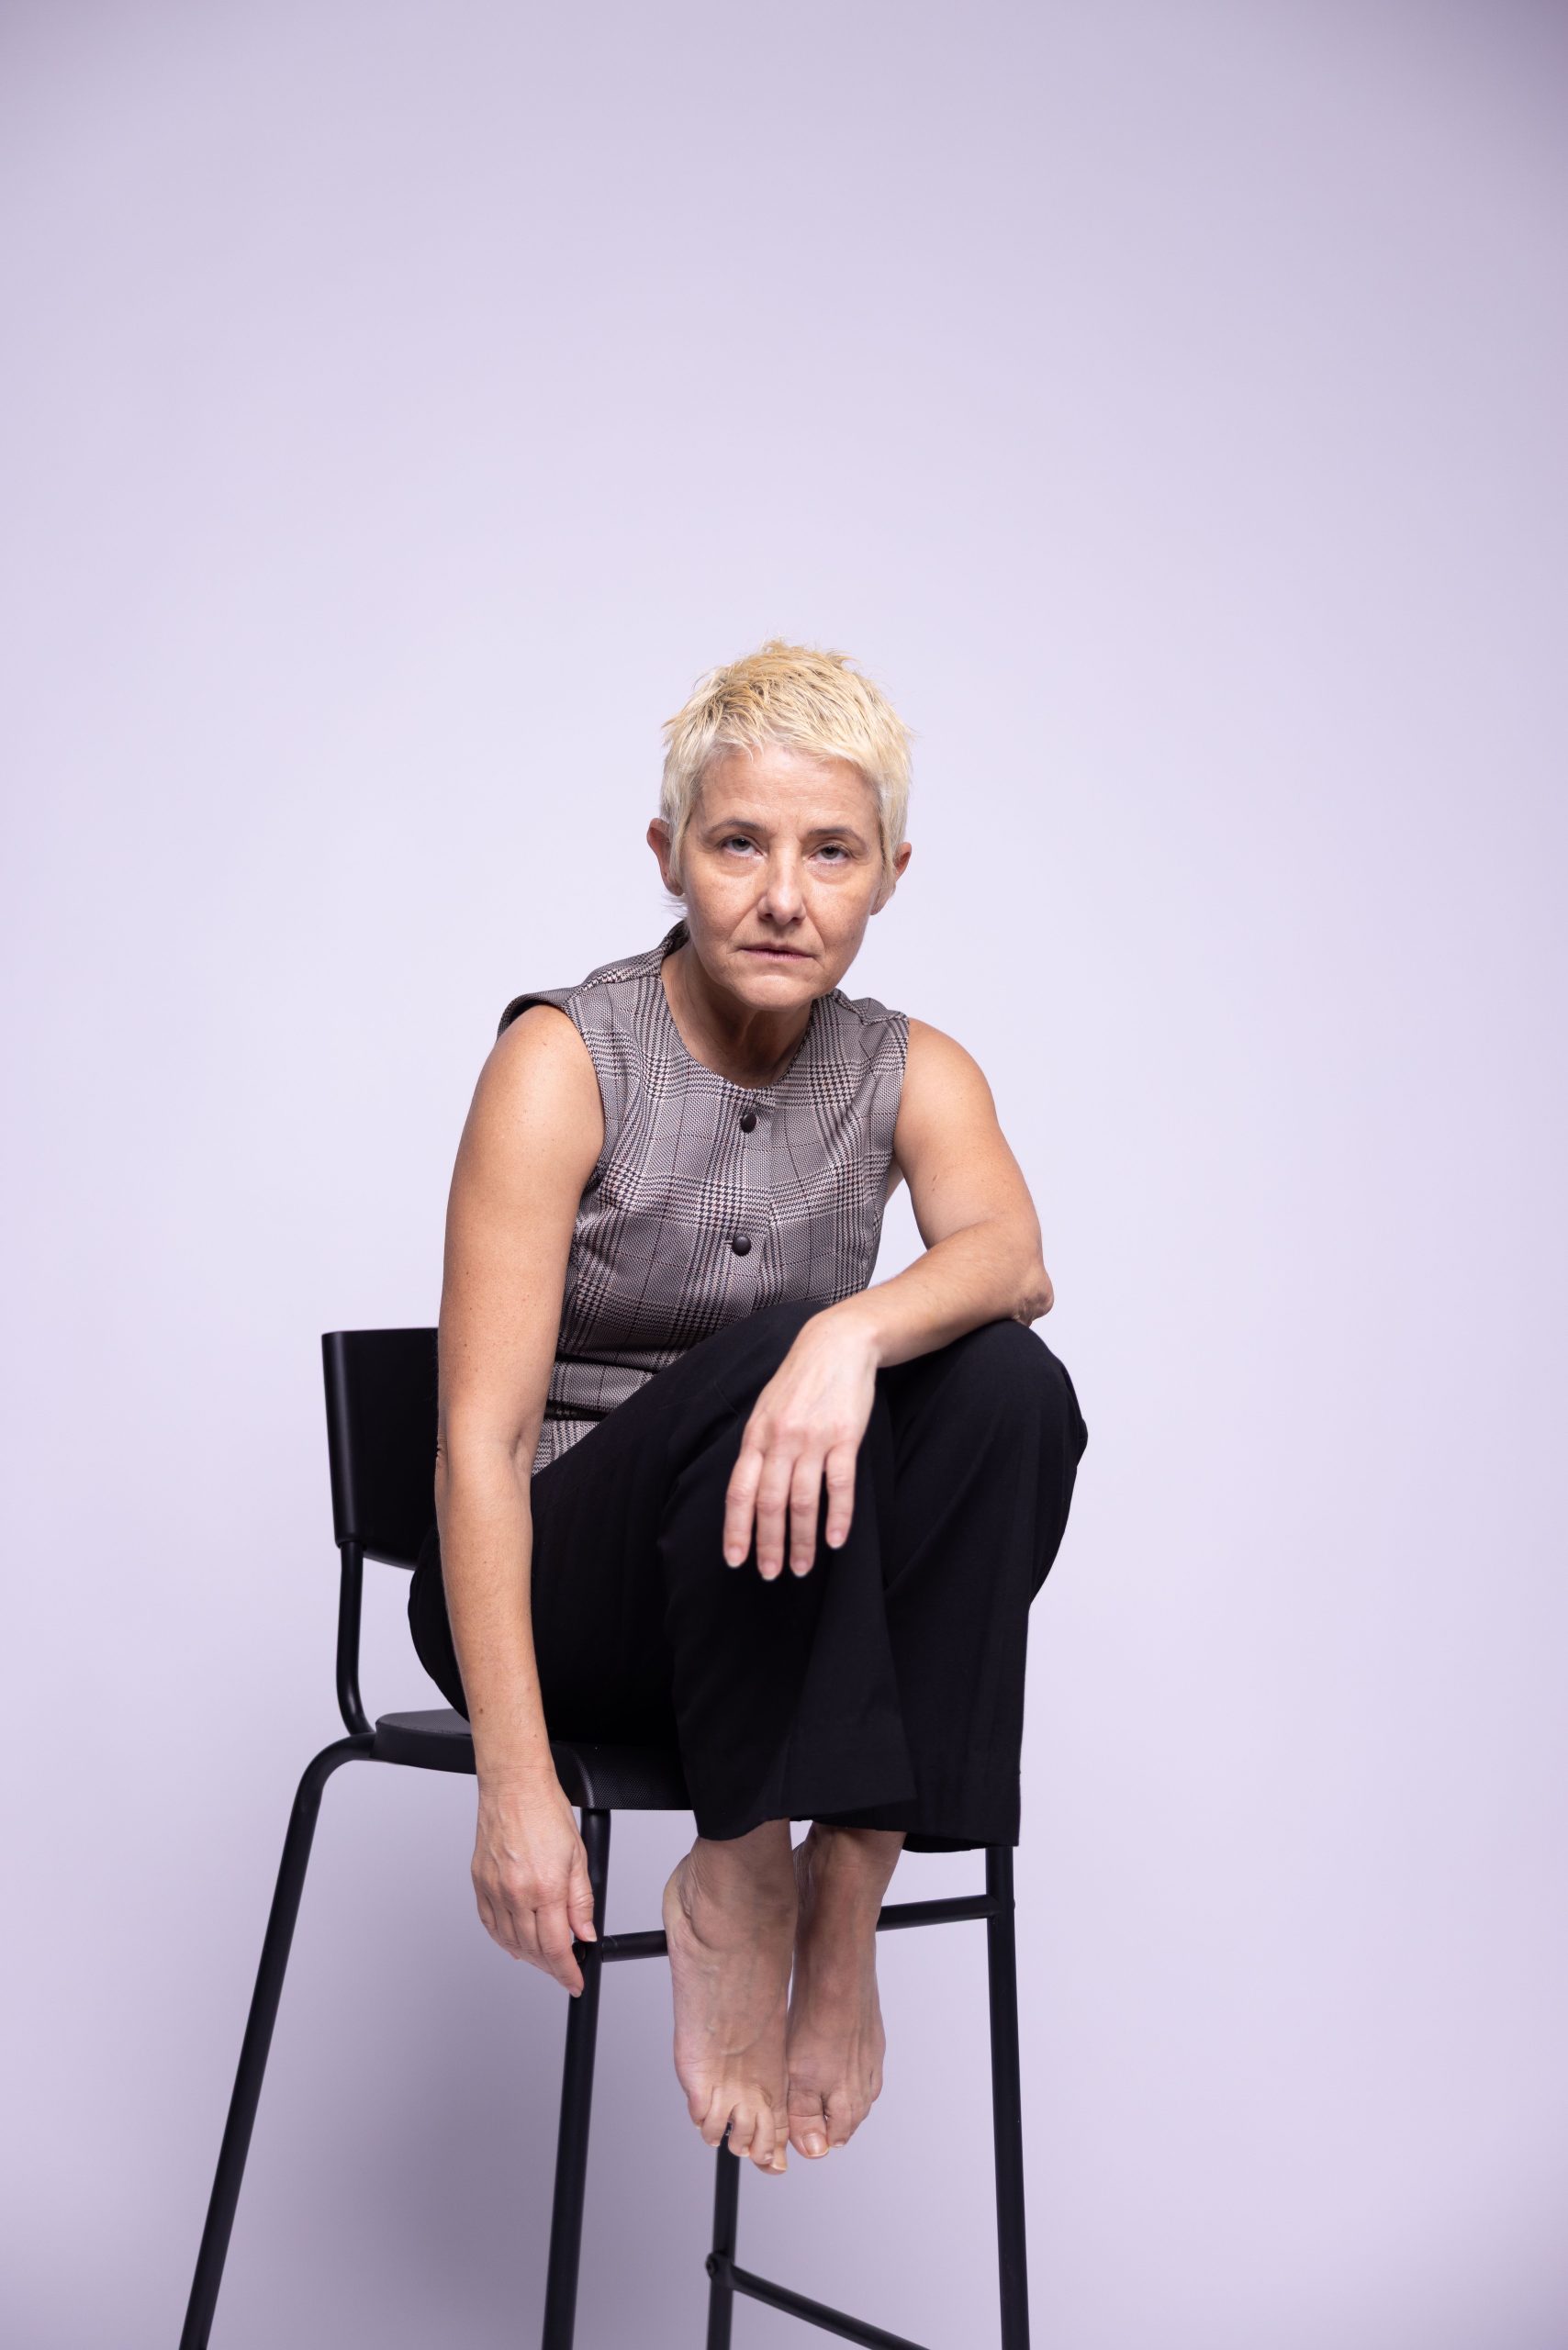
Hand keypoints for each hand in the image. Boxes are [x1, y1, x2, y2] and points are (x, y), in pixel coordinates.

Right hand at [472, 1773, 598, 1992]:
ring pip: (510, 1941)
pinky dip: (504, 1940)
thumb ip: (581, 1901)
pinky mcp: (480, 1883)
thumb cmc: (545, 1812)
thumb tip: (585, 1933)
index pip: (556, 1947)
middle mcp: (517, 1893)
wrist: (514, 1787)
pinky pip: (490, 1924)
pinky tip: (515, 1944)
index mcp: (545, 1887)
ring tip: (543, 1959)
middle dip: (551, 1967)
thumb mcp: (577, 1856)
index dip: (567, 1972)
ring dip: (529, 1957)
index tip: (573, 1982)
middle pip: (533, 1949)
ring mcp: (495, 1889)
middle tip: (564, 1969)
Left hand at [723, 1309, 879, 1578]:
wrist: (837, 1344)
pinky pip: (839, 1485)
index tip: (735, 1561)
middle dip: (768, 1544)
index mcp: (756, 1436)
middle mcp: (780, 1440)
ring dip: (801, 1540)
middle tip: (770, 1575)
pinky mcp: (846, 1437)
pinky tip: (836, 1541)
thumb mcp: (766, 1410)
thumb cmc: (799, 1381)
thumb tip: (747, 1493)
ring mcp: (813, 1439)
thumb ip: (758, 1449)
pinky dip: (838, 1517)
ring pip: (803, 1501)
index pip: (739, 1491)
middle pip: (769, 1503)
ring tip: (801, 1568)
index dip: (736, 1529)